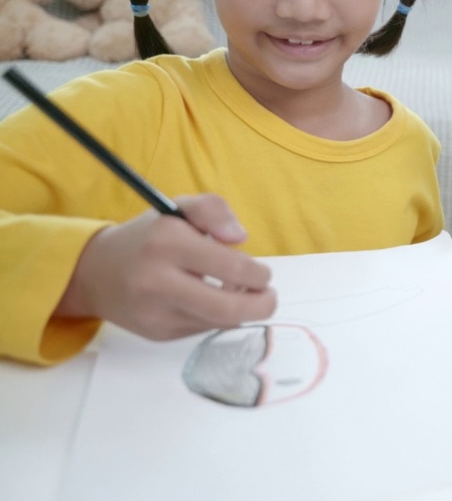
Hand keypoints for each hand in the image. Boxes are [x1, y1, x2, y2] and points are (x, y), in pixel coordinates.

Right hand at [56, 194, 276, 340]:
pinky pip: (202, 329)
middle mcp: (158, 280)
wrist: (94, 272)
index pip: (232, 267)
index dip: (259, 274)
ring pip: (218, 322)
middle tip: (268, 296)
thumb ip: (214, 210)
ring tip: (238, 293)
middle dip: (261, 305)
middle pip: (228, 308)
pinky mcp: (157, 333)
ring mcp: (155, 312)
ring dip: (240, 311)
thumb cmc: (149, 237)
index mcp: (167, 243)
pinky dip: (216, 317)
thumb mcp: (178, 208)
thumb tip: (240, 238)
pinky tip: (209, 301)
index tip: (262, 273)